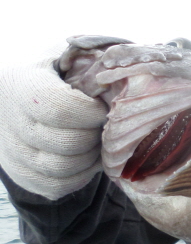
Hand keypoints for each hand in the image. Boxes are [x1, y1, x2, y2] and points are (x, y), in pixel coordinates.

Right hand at [0, 49, 107, 199]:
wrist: (22, 100)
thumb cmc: (59, 75)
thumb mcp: (71, 56)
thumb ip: (95, 58)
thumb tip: (126, 71)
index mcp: (23, 83)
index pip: (59, 108)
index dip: (90, 113)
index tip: (102, 109)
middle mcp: (10, 119)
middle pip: (66, 142)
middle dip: (95, 136)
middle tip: (104, 126)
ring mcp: (12, 150)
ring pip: (62, 168)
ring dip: (90, 158)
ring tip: (97, 141)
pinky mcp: (21, 174)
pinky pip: (57, 186)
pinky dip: (80, 176)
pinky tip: (87, 157)